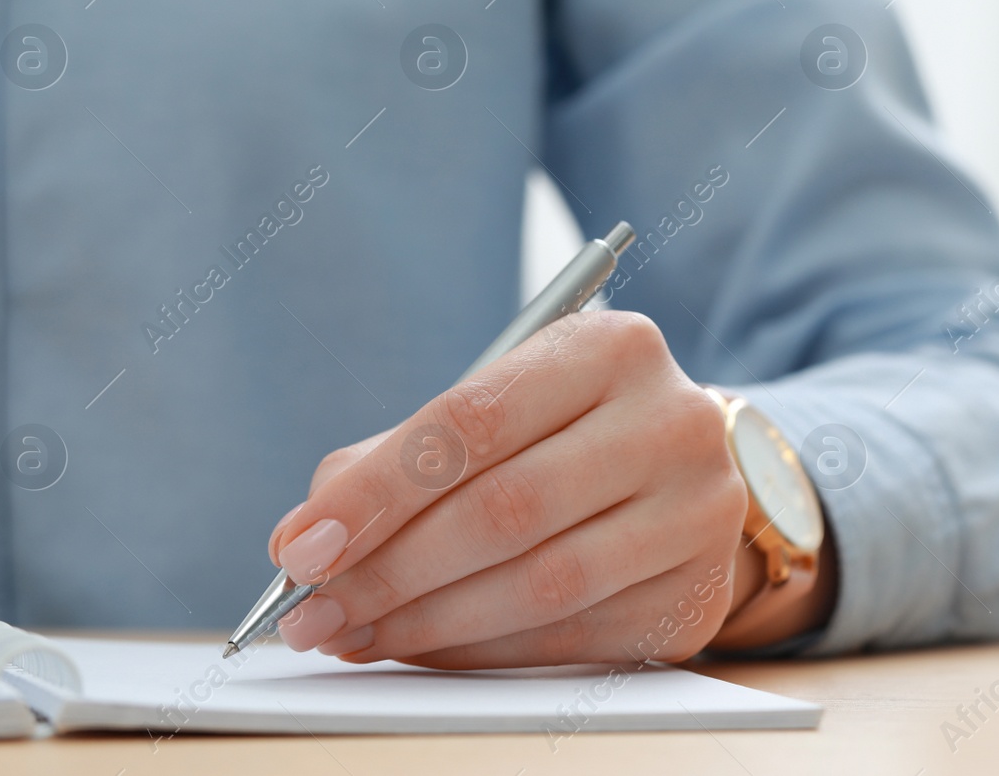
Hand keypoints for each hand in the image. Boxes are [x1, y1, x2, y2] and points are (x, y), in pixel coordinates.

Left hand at [265, 311, 751, 668]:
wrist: (686, 471)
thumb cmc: (566, 433)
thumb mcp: (497, 407)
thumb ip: (400, 457)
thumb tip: (307, 539)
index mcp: (612, 348)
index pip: (474, 422)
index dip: (377, 492)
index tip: (301, 546)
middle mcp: (673, 422)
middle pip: (507, 510)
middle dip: (390, 571)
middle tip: (314, 611)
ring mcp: (698, 514)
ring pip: (542, 584)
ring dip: (428, 622)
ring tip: (356, 633)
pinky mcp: (696, 596)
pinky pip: (571, 639)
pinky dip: (481, 651)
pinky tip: (425, 647)